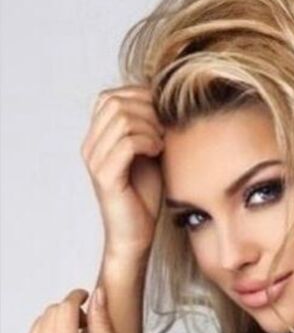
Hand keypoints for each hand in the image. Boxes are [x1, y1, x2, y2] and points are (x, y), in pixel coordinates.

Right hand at [81, 84, 165, 259]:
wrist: (135, 235)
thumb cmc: (144, 196)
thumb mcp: (148, 154)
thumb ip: (147, 129)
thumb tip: (162, 101)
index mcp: (97, 138)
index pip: (109, 97)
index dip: (139, 97)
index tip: (162, 114)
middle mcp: (90, 146)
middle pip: (115, 102)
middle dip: (147, 110)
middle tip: (164, 130)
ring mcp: (95, 161)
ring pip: (122, 120)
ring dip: (150, 127)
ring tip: (162, 143)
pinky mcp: (105, 177)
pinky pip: (126, 143)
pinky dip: (148, 142)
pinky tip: (158, 152)